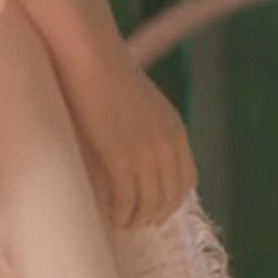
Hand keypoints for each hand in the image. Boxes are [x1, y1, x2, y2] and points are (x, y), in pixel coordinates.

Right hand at [61, 47, 194, 230]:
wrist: (91, 57)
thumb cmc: (106, 70)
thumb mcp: (141, 102)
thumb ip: (145, 126)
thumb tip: (133, 143)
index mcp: (176, 131)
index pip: (186, 180)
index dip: (172, 199)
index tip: (155, 207)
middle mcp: (168, 146)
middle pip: (170, 196)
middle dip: (154, 214)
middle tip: (135, 221)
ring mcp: (146, 155)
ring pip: (149, 203)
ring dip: (136, 218)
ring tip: (120, 221)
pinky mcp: (121, 161)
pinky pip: (126, 201)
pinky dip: (120, 213)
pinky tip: (110, 213)